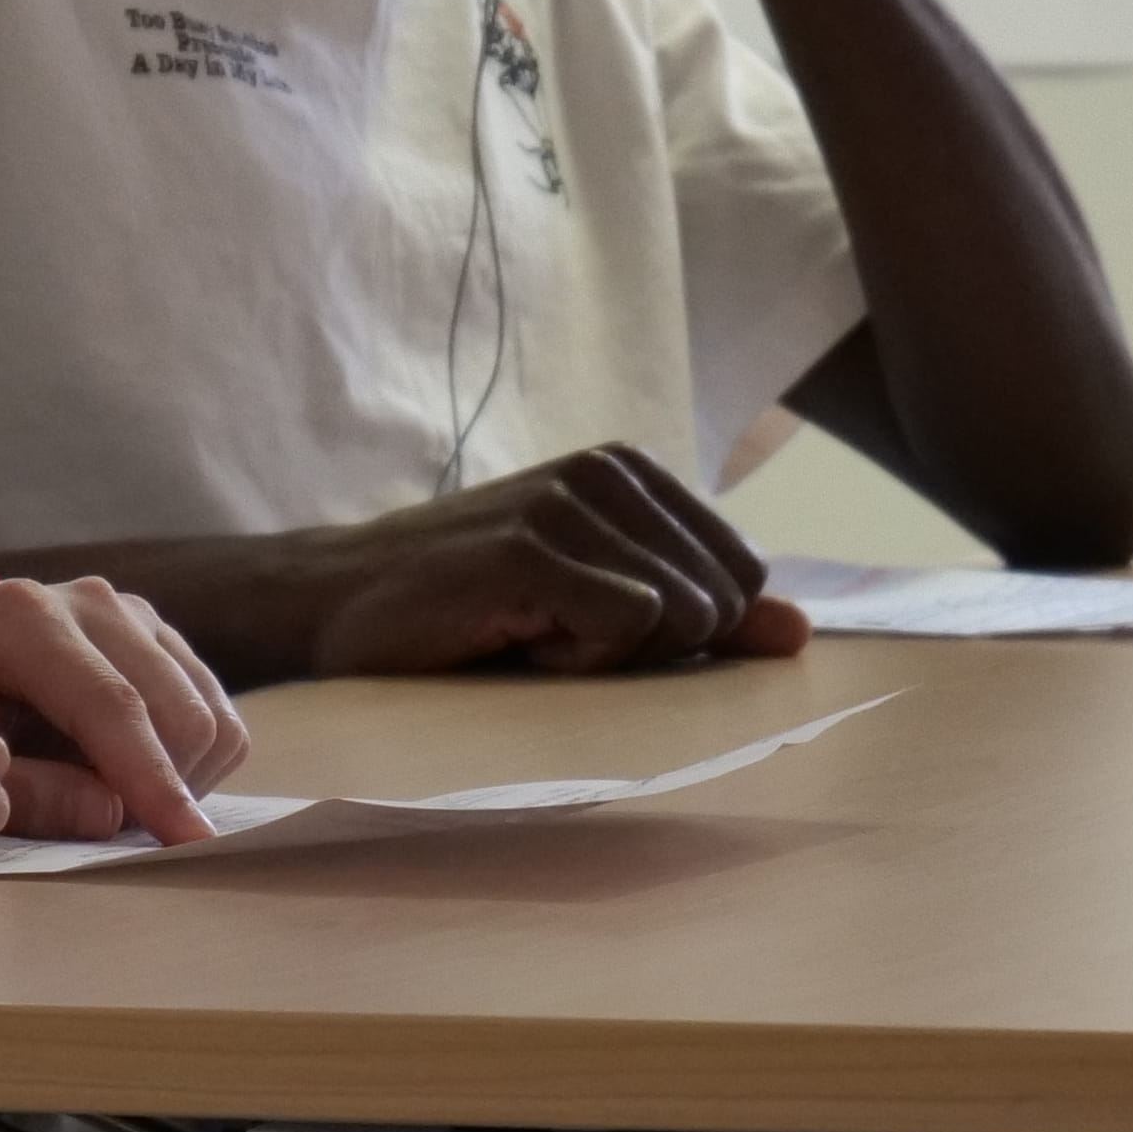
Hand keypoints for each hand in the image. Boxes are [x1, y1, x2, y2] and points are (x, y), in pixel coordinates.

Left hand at [0, 578, 246, 873]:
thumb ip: (28, 794)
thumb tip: (114, 816)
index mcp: (25, 620)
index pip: (114, 707)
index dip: (153, 781)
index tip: (187, 845)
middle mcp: (93, 602)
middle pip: (180, 714)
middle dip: (166, 792)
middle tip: (115, 838)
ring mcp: (136, 616)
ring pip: (211, 718)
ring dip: (183, 782)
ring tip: (118, 804)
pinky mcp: (165, 640)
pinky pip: (219, 717)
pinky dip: (194, 766)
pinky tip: (136, 778)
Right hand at [298, 448, 810, 677]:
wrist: (332, 606)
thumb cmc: (469, 613)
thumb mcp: (601, 608)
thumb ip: (705, 617)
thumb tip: (799, 634)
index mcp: (631, 470)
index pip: (744, 579)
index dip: (675, 631)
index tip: (583, 618)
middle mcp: (608, 471)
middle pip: (721, 605)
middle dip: (647, 647)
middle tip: (549, 628)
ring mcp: (570, 504)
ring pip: (679, 621)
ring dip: (603, 656)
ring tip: (524, 629)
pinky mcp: (533, 546)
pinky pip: (627, 628)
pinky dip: (573, 661)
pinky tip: (509, 638)